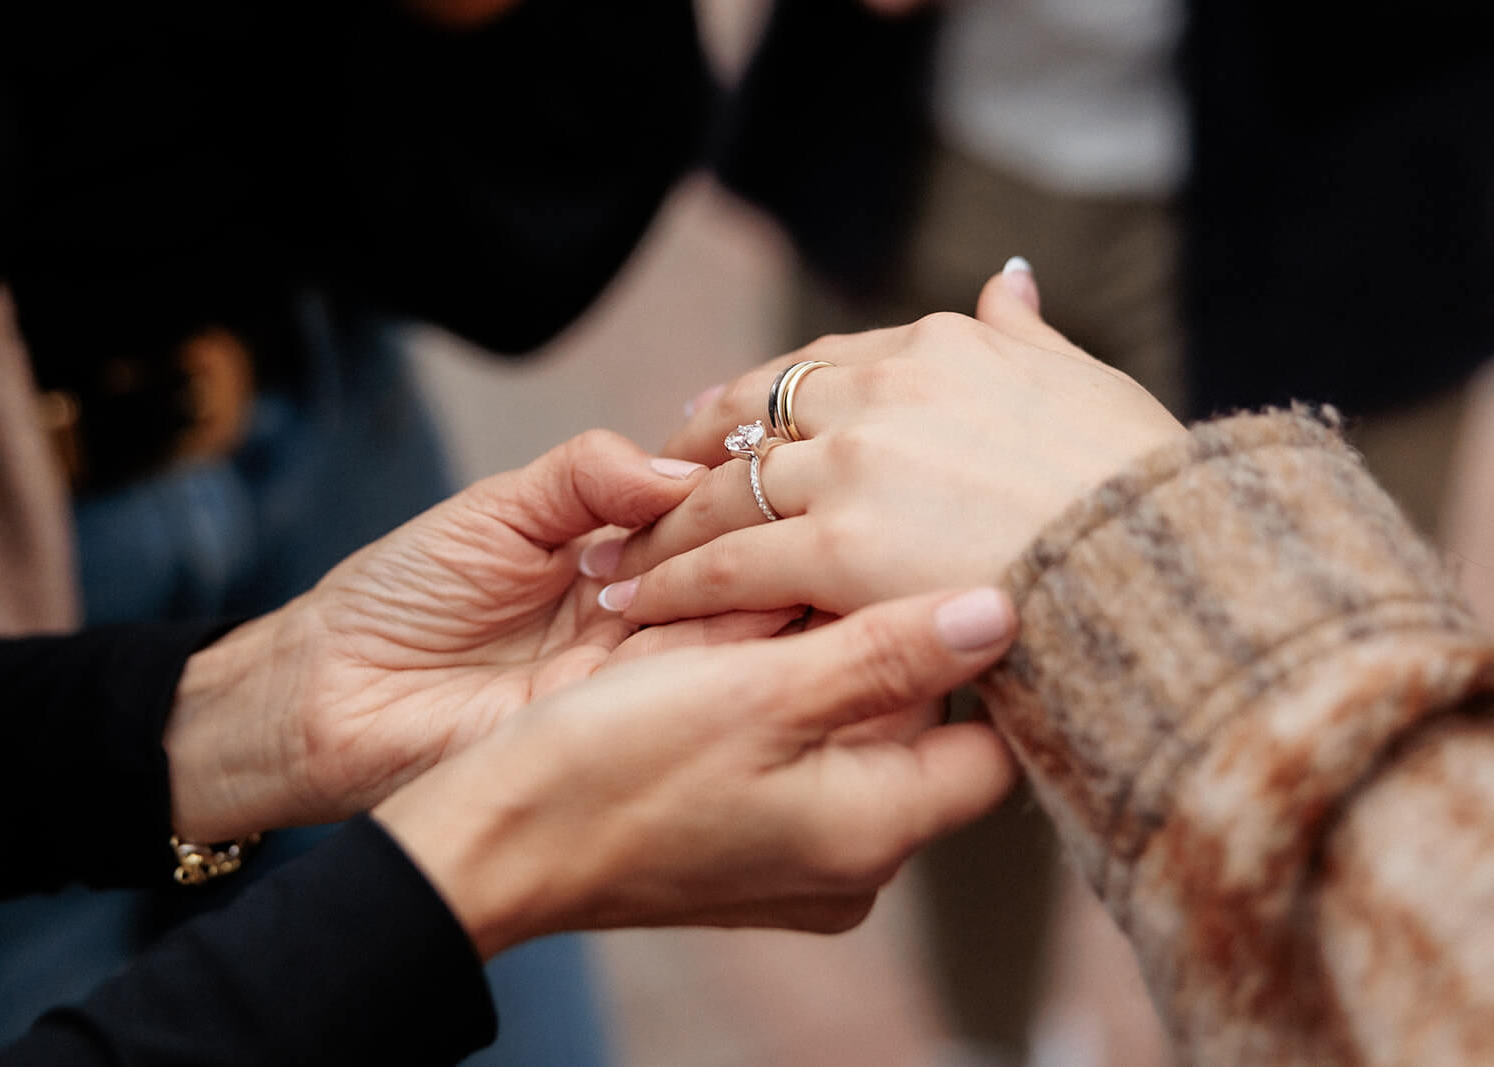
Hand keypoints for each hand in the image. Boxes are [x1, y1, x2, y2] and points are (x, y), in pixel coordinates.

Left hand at [163, 430, 757, 841]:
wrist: (326, 691)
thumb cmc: (400, 593)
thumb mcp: (500, 509)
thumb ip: (590, 476)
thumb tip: (685, 471)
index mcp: (617, 554)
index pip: (705, 520)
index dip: (744, 494)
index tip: (785, 464)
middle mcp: (638, 615)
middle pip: (730, 576)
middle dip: (765, 542)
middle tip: (803, 512)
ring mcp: (629, 675)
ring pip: (725, 631)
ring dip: (759, 591)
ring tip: (792, 552)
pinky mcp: (612, 726)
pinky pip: (682, 686)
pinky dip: (722, 648)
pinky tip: (759, 609)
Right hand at [373, 586, 1020, 958]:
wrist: (489, 844)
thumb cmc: (609, 768)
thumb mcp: (758, 693)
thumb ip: (889, 652)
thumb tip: (1004, 612)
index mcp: (877, 831)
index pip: (991, 741)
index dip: (967, 656)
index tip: (924, 584)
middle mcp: (856, 860)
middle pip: (917, 727)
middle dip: (872, 643)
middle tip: (808, 585)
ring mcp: (803, 856)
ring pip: (852, 728)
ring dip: (817, 659)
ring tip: (756, 612)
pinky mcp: (754, 839)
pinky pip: (798, 750)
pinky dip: (777, 694)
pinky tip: (725, 651)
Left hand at [592, 262, 1187, 623]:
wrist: (1163, 567)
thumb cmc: (1143, 489)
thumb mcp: (1084, 382)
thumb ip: (1025, 332)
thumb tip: (1007, 279)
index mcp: (937, 346)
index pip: (818, 366)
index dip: (765, 401)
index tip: (726, 423)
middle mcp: (882, 391)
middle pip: (754, 417)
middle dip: (694, 452)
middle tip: (645, 485)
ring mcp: (856, 465)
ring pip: (728, 488)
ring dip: (664, 524)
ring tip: (618, 555)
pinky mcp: (840, 547)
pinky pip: (728, 564)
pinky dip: (674, 579)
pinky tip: (638, 600)